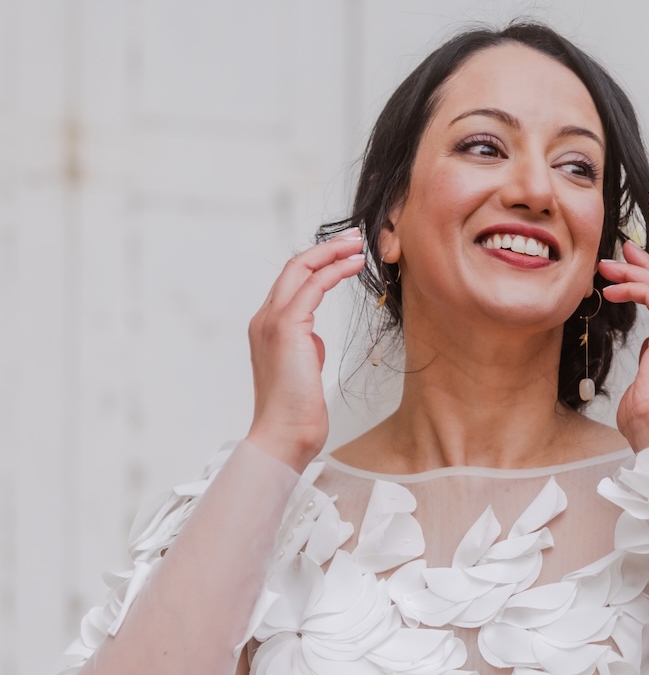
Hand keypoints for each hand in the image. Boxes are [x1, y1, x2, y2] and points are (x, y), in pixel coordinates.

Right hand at [245, 230, 365, 472]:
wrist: (283, 437)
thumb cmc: (296, 413)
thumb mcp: (301, 372)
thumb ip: (304, 349)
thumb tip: (314, 340)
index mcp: (266, 328)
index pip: (290, 283)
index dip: (317, 264)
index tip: (342, 254)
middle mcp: (264, 319)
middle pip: (293, 267)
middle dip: (325, 248)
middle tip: (353, 238)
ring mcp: (272, 321)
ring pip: (301, 269)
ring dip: (332, 252)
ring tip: (358, 244)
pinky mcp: (287, 327)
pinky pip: (312, 285)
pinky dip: (334, 270)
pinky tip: (354, 265)